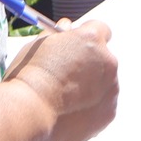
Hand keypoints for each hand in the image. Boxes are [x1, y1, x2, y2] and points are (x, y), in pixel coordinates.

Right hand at [10, 21, 117, 140]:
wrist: (29, 113)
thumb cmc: (28, 77)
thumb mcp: (38, 45)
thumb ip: (58, 34)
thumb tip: (67, 27)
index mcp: (91, 39)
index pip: (100, 29)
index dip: (86, 39)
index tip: (76, 47)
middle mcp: (108, 61)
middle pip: (104, 58)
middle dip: (89, 64)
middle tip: (66, 76)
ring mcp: (111, 88)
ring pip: (104, 83)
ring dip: (91, 87)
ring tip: (63, 98)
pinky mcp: (109, 112)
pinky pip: (103, 105)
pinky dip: (91, 108)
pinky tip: (69, 112)